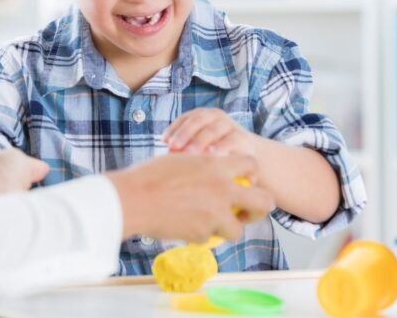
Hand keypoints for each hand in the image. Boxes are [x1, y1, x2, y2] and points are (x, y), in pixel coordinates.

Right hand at [106, 153, 273, 241]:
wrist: (132, 199)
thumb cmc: (149, 177)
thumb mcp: (181, 160)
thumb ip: (203, 166)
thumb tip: (212, 172)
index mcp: (216, 165)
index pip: (251, 164)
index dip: (252, 175)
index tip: (244, 183)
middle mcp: (222, 189)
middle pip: (264, 201)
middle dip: (260, 208)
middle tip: (248, 212)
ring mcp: (214, 213)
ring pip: (238, 230)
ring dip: (227, 229)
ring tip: (212, 225)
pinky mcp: (203, 233)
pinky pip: (209, 238)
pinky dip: (200, 235)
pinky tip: (184, 225)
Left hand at [162, 108, 257, 156]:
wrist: (247, 153)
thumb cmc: (215, 149)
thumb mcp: (199, 145)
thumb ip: (184, 147)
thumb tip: (167, 154)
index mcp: (203, 115)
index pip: (185, 118)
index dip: (174, 128)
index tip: (165, 141)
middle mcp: (216, 116)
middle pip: (198, 120)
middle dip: (185, 132)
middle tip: (174, 146)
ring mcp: (230, 125)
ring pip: (213, 129)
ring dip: (200, 141)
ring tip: (190, 152)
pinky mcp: (242, 137)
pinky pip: (231, 140)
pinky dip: (221, 146)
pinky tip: (213, 154)